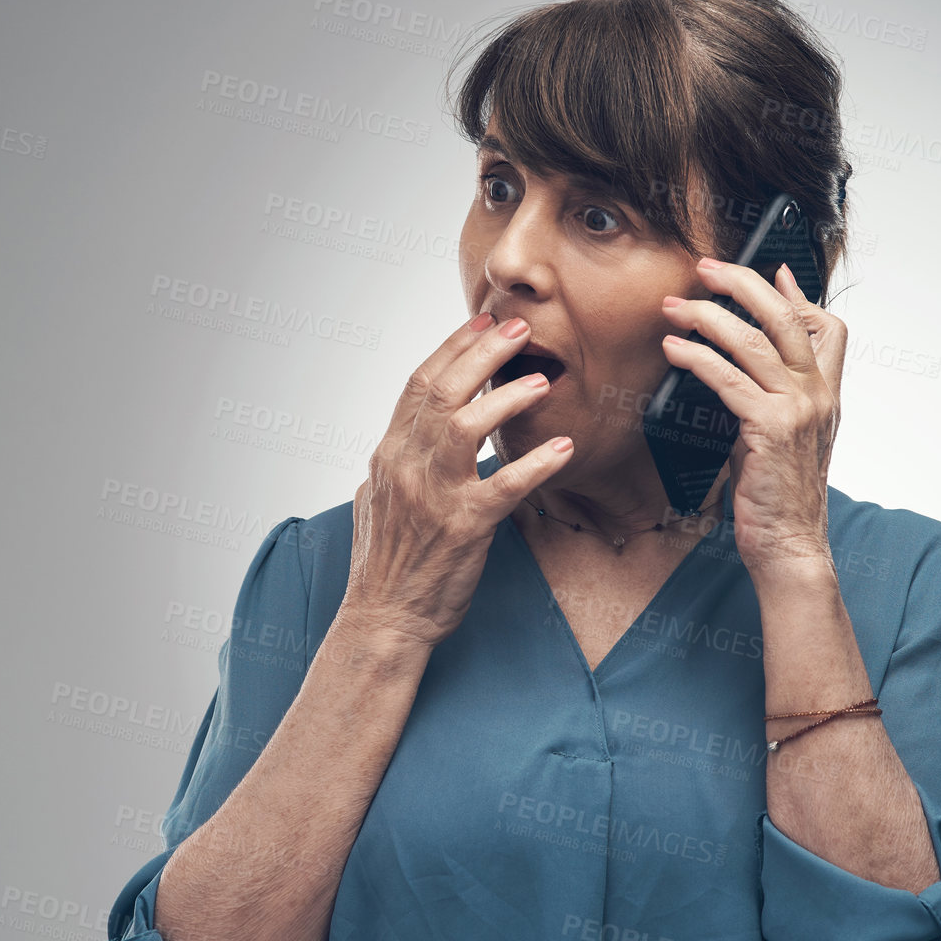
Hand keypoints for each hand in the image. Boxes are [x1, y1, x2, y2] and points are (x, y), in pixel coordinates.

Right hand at [338, 313, 572, 649]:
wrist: (384, 620)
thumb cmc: (385, 567)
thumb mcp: (374, 503)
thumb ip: (391, 468)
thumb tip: (398, 446)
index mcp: (388, 455)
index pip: (419, 384)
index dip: (453, 347)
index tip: (482, 320)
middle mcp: (405, 466)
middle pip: (442, 390)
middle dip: (483, 350)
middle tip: (519, 327)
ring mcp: (433, 496)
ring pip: (466, 425)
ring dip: (507, 397)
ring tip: (542, 379)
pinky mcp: (463, 527)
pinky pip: (505, 486)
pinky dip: (538, 464)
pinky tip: (566, 448)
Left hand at [660, 259, 846, 579]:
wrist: (790, 546)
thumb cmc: (777, 497)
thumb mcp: (779, 439)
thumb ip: (766, 399)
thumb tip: (736, 368)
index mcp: (825, 396)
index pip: (828, 329)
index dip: (800, 296)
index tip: (771, 271)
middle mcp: (818, 396)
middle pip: (786, 317)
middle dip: (743, 285)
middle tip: (706, 268)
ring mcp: (798, 410)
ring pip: (753, 342)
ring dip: (708, 316)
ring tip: (675, 305)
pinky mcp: (770, 429)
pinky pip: (728, 380)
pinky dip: (697, 359)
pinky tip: (673, 349)